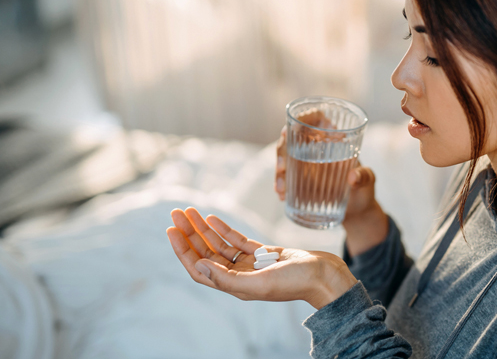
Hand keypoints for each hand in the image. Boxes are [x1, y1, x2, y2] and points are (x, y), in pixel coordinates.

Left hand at [166, 207, 357, 308]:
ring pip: (219, 244)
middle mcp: (239, 275)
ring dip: (203, 228)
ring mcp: (251, 264)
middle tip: (176, 212)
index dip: (183, 250)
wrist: (325, 275)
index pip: (199, 268)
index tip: (171, 230)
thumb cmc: (296, 282)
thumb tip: (199, 267)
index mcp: (235, 286)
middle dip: (189, 233)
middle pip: (206, 253)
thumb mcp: (260, 283)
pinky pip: (237, 240)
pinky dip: (224, 228)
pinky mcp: (264, 253)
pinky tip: (212, 217)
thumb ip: (228, 279)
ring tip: (189, 210)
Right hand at [275, 112, 388, 256]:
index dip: (303, 117)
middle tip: (283, 167)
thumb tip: (353, 177)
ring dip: (279, 170)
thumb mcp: (369, 181)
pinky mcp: (300, 179)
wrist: (357, 213)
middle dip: (282, 150)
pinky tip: (281, 195)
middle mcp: (317, 147)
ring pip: (285, 157)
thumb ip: (365, 177)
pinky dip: (281, 184)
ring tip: (281, 189)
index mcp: (334, 138)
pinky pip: (285, 177)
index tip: (293, 127)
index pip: (316, 118)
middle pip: (293, 137)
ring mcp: (306, 163)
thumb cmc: (365, 191)